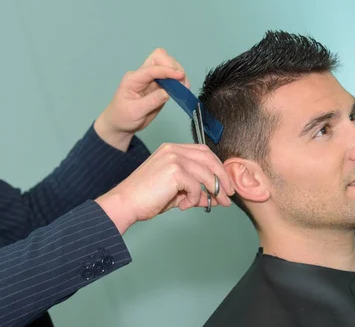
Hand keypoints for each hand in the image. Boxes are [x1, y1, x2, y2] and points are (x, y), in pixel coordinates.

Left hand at [94, 48, 188, 150]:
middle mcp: (142, 75)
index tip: (180, 76)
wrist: (119, 124)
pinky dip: (178, 80)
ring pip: (166, 64)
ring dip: (177, 72)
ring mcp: (150, 79)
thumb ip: (152, 101)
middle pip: (159, 58)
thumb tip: (167, 93)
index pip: (151, 69)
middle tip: (181, 81)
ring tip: (183, 86)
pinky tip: (181, 89)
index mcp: (133, 79)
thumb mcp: (135, 112)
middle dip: (172, 66)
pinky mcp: (158, 86)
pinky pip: (169, 77)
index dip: (166, 70)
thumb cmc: (122, 118)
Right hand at [95, 143, 233, 233]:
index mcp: (171, 149)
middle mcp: (173, 149)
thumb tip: (215, 196)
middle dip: (222, 177)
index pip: (203, 152)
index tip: (225, 183)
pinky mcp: (174, 171)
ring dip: (214, 190)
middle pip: (209, 159)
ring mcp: (174, 158)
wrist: (125, 203)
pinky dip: (195, 199)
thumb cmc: (145, 198)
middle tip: (229, 194)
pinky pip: (196, 186)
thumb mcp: (174, 191)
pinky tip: (183, 206)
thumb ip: (194, 190)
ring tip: (215, 203)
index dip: (217, 167)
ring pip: (206, 173)